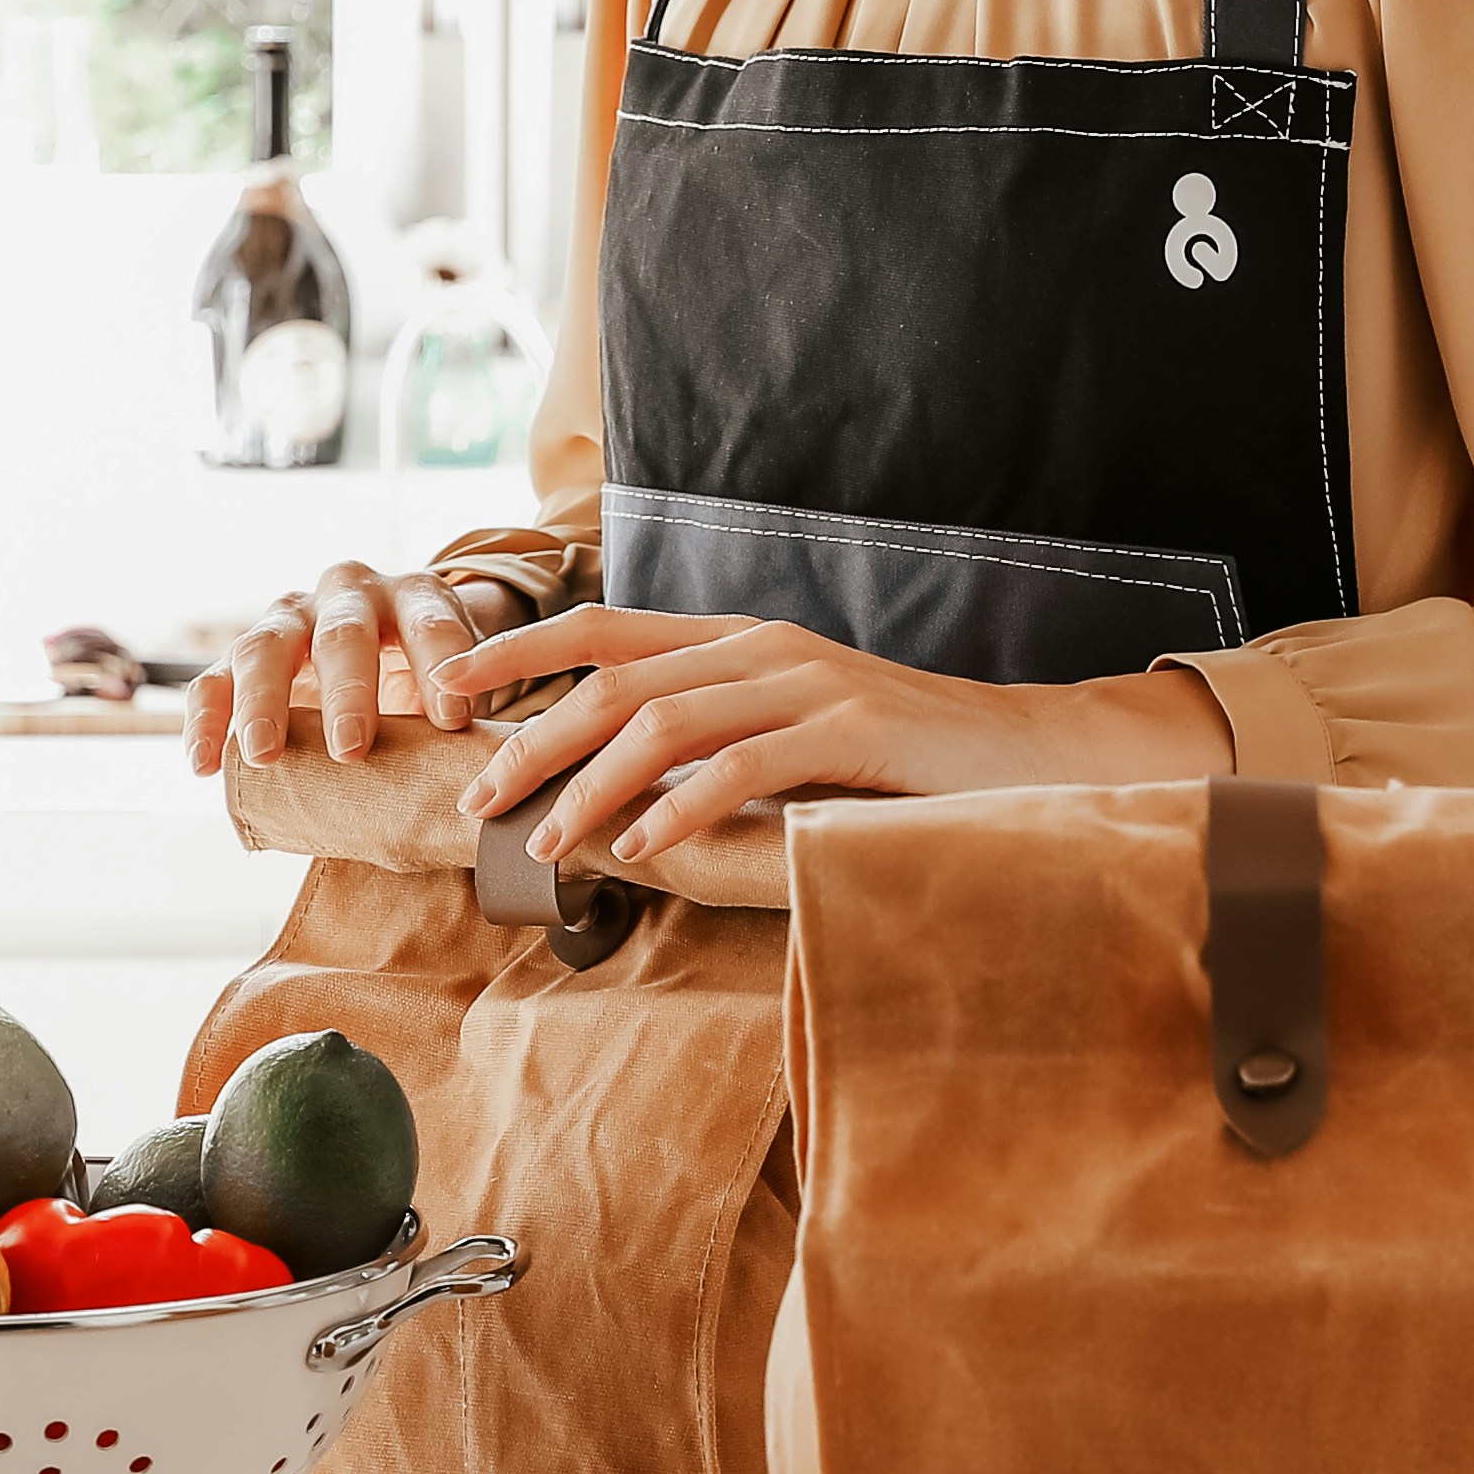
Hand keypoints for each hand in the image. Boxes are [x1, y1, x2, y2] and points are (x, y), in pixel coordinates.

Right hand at [186, 558, 503, 771]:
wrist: (384, 651)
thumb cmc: (429, 679)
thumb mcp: (458, 684)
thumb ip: (466, 720)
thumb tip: (489, 783)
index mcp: (414, 596)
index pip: (430, 622)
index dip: (442, 665)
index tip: (453, 719)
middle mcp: (348, 596)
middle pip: (342, 633)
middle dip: (348, 691)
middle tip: (351, 748)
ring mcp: (289, 619)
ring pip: (265, 648)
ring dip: (263, 702)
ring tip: (265, 755)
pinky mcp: (243, 654)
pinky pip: (213, 681)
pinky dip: (205, 721)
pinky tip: (204, 765)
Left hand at [446, 604, 1231, 863]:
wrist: (1027, 757)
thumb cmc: (899, 766)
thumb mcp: (789, 740)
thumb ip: (711, 745)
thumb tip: (609, 792)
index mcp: (739, 641)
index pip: (604, 628)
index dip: (517, 650)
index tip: (446, 687)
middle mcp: (764, 645)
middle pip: (616, 676)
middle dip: (534, 734)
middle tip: (481, 797)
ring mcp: (811, 680)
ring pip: (668, 717)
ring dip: (596, 783)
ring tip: (553, 842)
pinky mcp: (855, 728)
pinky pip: (746, 761)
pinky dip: (684, 804)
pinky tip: (647, 845)